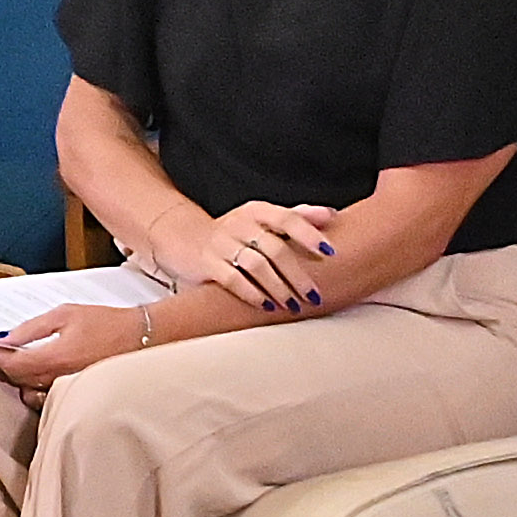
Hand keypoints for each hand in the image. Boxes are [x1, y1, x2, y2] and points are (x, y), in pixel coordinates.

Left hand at [0, 297, 161, 392]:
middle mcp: (60, 380)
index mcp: (55, 358)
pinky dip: (39, 388)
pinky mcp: (78, 397)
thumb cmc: (108, 324)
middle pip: (17, 381)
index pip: (11, 365)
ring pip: (30, 394)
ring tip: (27, 360)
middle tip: (7, 349)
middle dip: (7, 365)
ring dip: (22, 379)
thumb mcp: (65, 314)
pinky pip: (48, 399)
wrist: (142, 339)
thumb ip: (32, 328)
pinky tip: (44, 372)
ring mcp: (69, 392)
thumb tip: (5, 338)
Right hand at [166, 195, 340, 315]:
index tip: (329, 252)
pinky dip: (252, 294)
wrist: (185, 238)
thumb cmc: (234, 232)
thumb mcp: (263, 218)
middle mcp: (240, 223)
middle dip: (297, 275)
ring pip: (256, 265)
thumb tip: (332, 216)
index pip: (287, 218)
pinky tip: (266, 306)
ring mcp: (222, 243)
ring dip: (278, 288)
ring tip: (292, 305)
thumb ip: (297, 216)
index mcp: (257, 211)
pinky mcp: (207, 263)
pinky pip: (232, 279)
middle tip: (314, 295)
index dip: (309, 234)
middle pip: (275, 248)